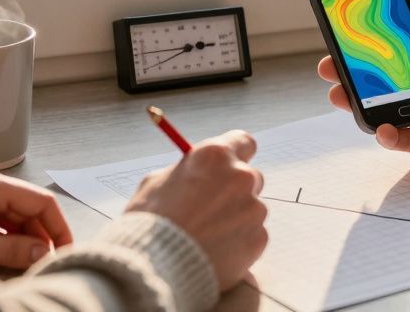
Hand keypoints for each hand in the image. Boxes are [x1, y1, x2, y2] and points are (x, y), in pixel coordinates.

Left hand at [0, 166, 72, 269]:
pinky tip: (7, 256)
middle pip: (28, 208)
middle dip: (41, 235)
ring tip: (28, 263)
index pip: (40, 200)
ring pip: (14, 216)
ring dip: (24, 239)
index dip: (58, 226)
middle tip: (48, 263)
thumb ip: (8, 250)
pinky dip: (6, 238)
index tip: (66, 250)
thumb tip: (41, 253)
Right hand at [125, 131, 267, 291]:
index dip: (235, 154)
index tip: (228, 166)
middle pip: (251, 177)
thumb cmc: (151, 221)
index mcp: (215, 155)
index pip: (243, 141)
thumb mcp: (158, 182)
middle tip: (212, 207)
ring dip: (236, 218)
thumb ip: (186, 172)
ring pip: (251, 209)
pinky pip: (253, 236)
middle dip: (235, 190)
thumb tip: (194, 174)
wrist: (156, 267)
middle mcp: (240, 177)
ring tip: (207, 236)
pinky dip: (239, 242)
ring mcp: (253, 209)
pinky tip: (215, 251)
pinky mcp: (258, 238)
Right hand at [317, 0, 409, 174]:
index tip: (346, 37)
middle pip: (383, 79)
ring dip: (360, 102)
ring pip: (384, 108)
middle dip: (354, 74)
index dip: (372, 44)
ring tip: (340, 96)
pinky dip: (386, 133)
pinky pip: (401, 139)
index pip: (397, 49)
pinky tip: (380, 127)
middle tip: (330, 68)